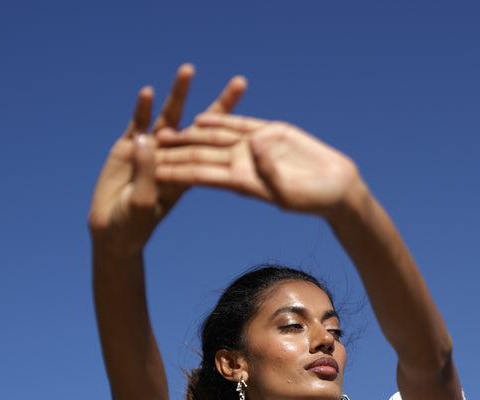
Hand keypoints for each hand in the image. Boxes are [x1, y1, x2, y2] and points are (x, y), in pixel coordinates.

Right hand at [87, 65, 247, 256]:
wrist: (112, 230)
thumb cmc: (131, 225)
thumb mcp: (142, 203)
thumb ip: (146, 172)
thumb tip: (148, 140)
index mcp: (189, 177)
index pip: (215, 150)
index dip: (232, 132)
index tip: (253, 129)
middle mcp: (175, 159)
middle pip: (202, 127)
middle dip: (221, 106)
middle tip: (241, 83)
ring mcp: (153, 150)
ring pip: (171, 117)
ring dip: (180, 94)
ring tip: (189, 70)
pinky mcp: (129, 146)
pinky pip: (139, 122)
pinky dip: (144, 109)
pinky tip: (148, 92)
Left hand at [153, 112, 361, 217]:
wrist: (336, 188)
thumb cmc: (315, 200)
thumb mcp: (289, 191)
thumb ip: (270, 170)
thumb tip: (253, 146)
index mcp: (241, 183)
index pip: (201, 174)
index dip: (177, 170)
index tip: (152, 171)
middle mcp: (242, 166)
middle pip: (200, 156)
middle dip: (173, 152)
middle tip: (143, 147)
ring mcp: (254, 150)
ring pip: (214, 140)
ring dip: (189, 135)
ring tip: (162, 131)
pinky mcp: (269, 134)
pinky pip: (238, 126)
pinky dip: (219, 122)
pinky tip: (199, 118)